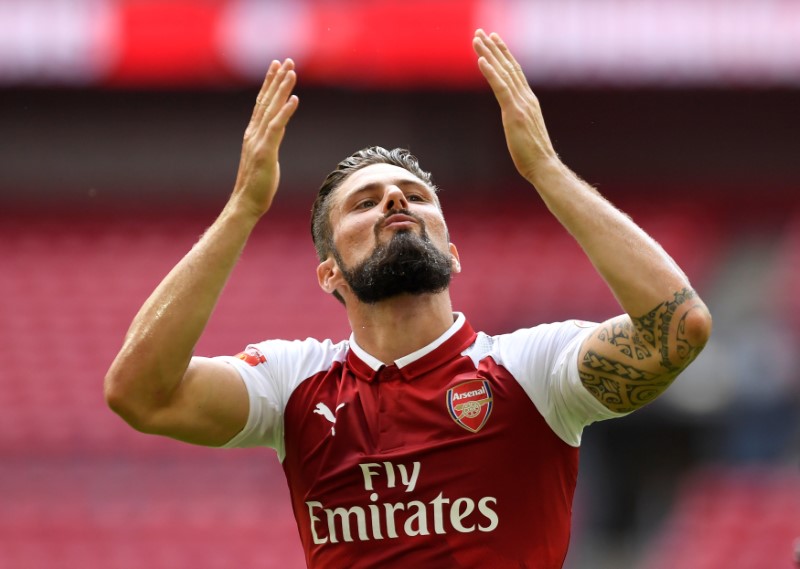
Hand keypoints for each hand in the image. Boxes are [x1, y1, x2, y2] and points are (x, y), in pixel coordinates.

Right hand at [231, 59, 298, 216]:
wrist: (246, 203)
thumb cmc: (257, 185)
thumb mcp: (266, 158)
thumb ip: (270, 142)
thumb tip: (277, 132)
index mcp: (254, 134)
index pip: (262, 103)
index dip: (270, 84)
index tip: (277, 67)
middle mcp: (254, 133)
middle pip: (266, 101)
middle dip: (276, 79)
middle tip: (285, 60)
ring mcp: (259, 141)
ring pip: (271, 109)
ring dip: (282, 89)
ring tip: (291, 72)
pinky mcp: (266, 152)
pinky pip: (277, 127)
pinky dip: (285, 112)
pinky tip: (294, 99)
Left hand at [473, 30, 557, 184]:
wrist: (543, 165)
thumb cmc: (533, 154)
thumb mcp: (524, 131)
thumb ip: (519, 119)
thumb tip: (515, 119)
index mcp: (528, 101)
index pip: (514, 72)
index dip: (504, 55)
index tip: (494, 40)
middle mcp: (526, 98)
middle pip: (508, 66)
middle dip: (493, 48)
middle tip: (481, 32)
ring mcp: (521, 104)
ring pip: (503, 72)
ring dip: (488, 54)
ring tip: (477, 39)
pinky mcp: (514, 113)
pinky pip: (500, 88)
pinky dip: (491, 72)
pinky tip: (481, 60)